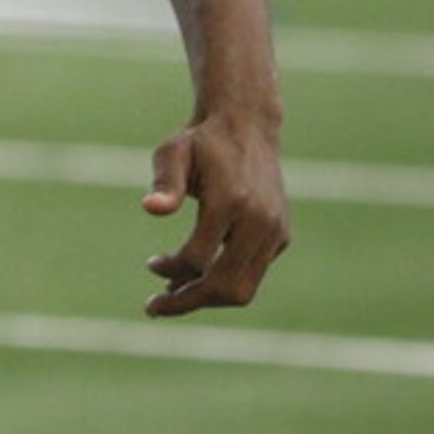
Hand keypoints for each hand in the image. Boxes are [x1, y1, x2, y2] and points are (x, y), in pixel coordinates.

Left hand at [140, 111, 289, 317]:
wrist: (247, 127)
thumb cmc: (201, 142)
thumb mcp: (173, 152)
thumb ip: (164, 181)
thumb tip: (150, 208)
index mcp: (229, 200)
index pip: (196, 259)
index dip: (169, 269)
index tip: (151, 264)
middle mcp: (259, 220)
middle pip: (224, 285)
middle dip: (188, 301)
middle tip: (156, 306)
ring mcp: (275, 230)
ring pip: (244, 289)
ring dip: (207, 298)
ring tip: (174, 296)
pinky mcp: (282, 236)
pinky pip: (253, 274)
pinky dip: (226, 283)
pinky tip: (200, 277)